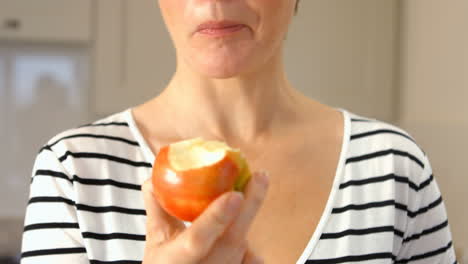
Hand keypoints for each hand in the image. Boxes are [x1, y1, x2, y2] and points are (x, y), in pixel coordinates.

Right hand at [141, 170, 269, 263]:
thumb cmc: (166, 260)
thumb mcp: (156, 237)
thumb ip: (157, 206)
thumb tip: (154, 177)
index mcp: (176, 258)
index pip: (197, 238)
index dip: (216, 218)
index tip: (234, 195)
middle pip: (232, 240)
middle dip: (250, 206)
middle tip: (260, 176)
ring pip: (245, 248)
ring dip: (248, 216)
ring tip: (256, 184)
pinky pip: (253, 259)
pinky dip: (252, 245)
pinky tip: (242, 222)